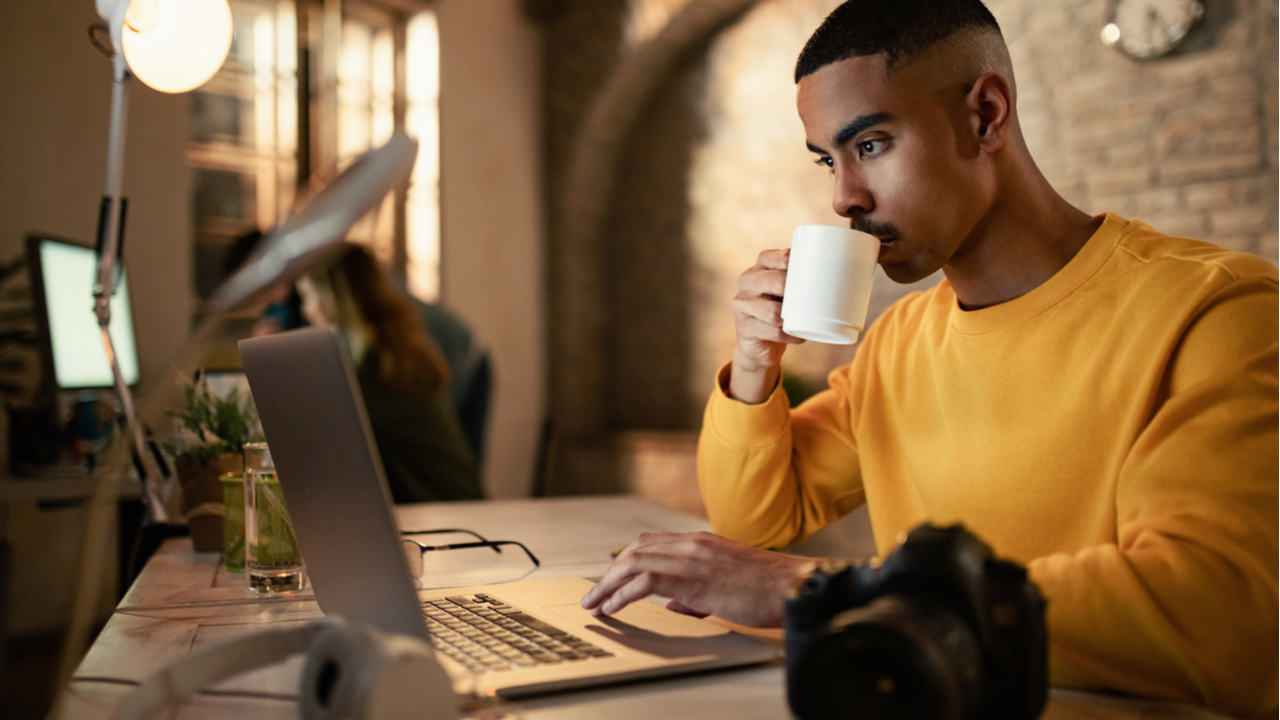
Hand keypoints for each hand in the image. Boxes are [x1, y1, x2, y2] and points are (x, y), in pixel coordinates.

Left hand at [579, 531, 810, 627]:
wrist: (790, 586)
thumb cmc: (766, 590)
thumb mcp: (726, 585)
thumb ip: (695, 593)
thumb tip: (671, 604)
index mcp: (700, 542)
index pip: (651, 542)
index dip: (625, 559)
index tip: (610, 578)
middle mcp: (692, 543)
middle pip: (635, 550)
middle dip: (609, 573)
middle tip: (594, 594)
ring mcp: (692, 557)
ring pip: (634, 563)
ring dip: (608, 585)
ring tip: (595, 603)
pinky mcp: (693, 577)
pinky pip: (645, 581)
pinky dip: (623, 594)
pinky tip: (614, 607)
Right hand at [730, 249, 803, 403]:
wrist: (761, 342)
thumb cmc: (784, 308)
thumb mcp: (791, 290)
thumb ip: (810, 276)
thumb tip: (860, 266)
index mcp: (759, 267)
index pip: (771, 256)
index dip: (790, 260)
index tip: (812, 268)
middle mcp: (747, 282)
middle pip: (773, 281)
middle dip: (793, 288)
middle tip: (813, 297)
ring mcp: (741, 305)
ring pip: (771, 311)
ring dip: (792, 317)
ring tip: (807, 320)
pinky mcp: (744, 328)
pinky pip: (770, 331)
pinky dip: (788, 336)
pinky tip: (798, 337)